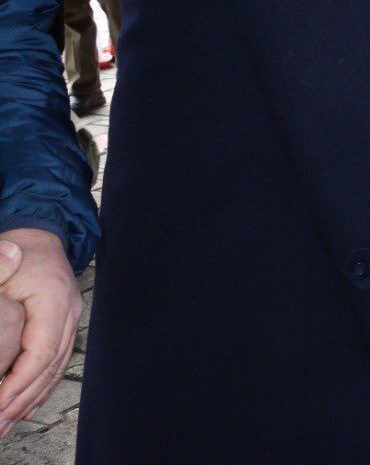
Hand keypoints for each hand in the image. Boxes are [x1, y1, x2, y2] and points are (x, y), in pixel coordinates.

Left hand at [0, 230, 80, 437]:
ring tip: (7, 425)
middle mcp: (69, 313)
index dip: (18, 384)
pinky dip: (40, 388)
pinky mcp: (63, 326)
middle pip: (50, 367)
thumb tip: (7, 254)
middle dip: (22, 401)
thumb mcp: (3, 260)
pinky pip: (56, 363)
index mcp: (55, 299)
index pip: (41, 353)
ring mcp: (69, 320)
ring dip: (31, 400)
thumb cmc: (20, 250)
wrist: (41, 238)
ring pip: (55, 369)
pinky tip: (26, 407)